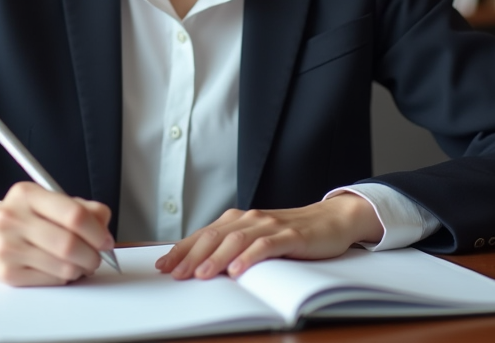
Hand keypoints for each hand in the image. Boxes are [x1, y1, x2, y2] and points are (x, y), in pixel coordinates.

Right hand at [0, 181, 113, 285]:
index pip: (73, 214)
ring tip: (80, 262)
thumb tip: (104, 225)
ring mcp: (7, 247)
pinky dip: (64, 277)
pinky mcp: (7, 274)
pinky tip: (60, 268)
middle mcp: (12, 219)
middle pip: (69, 244)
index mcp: (27, 194)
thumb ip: (82, 208)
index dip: (97, 231)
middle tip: (98, 256)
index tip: (106, 240)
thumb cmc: (24, 217)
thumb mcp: (49, 201)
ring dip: (81, 268)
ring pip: (63, 267)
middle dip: (93, 255)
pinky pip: (52, 280)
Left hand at [154, 194, 382, 279]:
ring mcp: (270, 225)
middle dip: (191, 256)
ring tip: (201, 275)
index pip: (203, 235)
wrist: (330, 220)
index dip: (182, 250)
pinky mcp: (290, 236)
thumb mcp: (257, 237)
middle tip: (175, 274)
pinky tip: (238, 271)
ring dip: (216, 258)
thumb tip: (201, 266)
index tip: (164, 266)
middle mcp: (250, 218)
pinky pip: (266, 246)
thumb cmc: (291, 233)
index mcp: (239, 219)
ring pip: (236, 240)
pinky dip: (249, 257)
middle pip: (214, 237)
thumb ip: (233, 247)